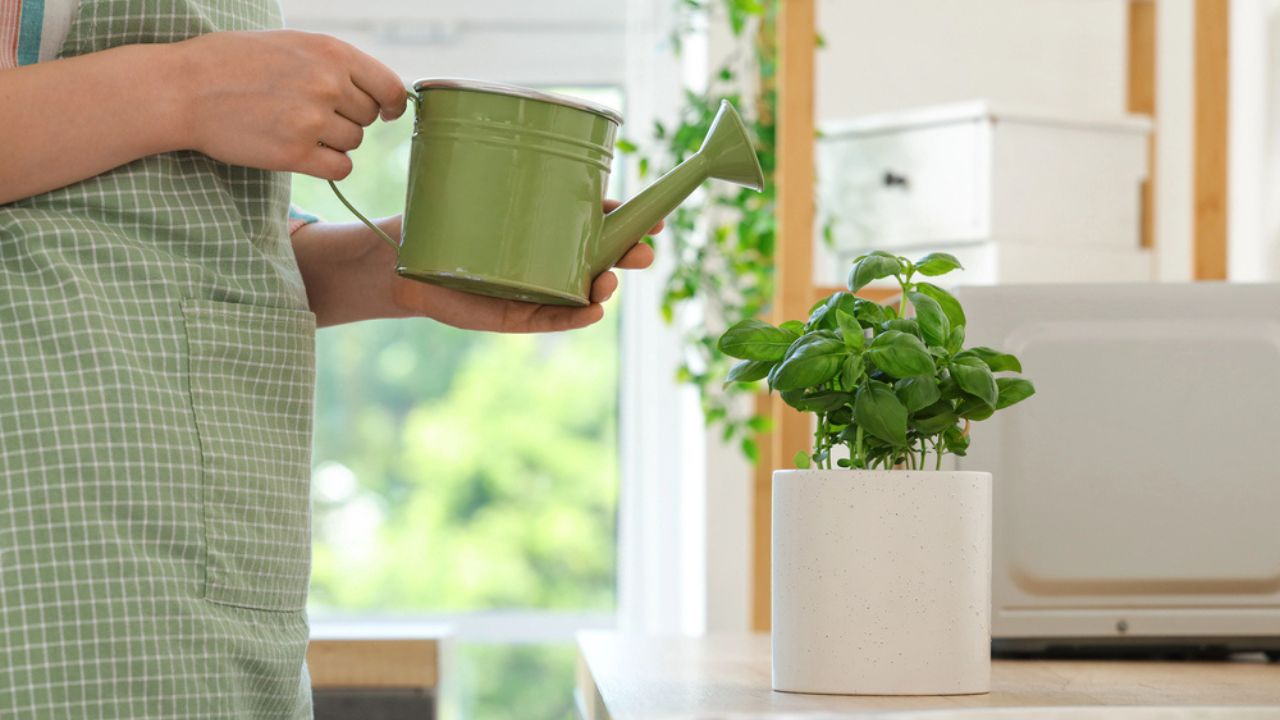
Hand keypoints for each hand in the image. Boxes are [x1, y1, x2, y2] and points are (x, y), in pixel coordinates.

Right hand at [175, 30, 405, 178]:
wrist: (183, 88)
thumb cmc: (233, 62)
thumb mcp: (291, 44)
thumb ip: (333, 63)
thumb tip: (375, 90)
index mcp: (331, 52)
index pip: (390, 87)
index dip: (392, 105)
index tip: (387, 113)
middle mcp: (328, 84)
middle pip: (367, 119)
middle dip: (348, 120)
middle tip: (311, 114)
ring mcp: (312, 120)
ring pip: (353, 144)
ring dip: (333, 142)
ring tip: (296, 127)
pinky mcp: (295, 153)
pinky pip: (340, 169)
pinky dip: (329, 166)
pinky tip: (305, 154)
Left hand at [292, 201, 660, 330]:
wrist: (397, 261)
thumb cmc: (440, 219)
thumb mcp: (473, 188)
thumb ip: (500, 168)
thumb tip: (522, 129)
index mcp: (547, 229)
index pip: (597, 223)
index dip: (628, 221)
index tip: (655, 217)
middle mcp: (547, 260)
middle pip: (600, 259)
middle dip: (627, 255)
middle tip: (645, 251)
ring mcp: (534, 289)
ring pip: (582, 291)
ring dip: (603, 286)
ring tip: (608, 280)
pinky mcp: (514, 315)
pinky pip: (552, 318)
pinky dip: (575, 316)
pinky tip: (593, 310)